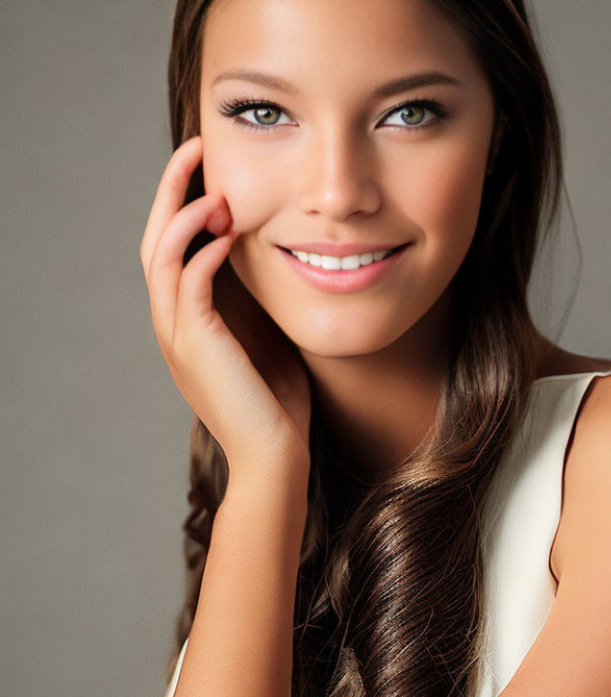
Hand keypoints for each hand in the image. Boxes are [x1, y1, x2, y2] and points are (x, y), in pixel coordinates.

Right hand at [140, 137, 310, 471]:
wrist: (275, 455)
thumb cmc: (278, 402)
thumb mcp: (267, 337)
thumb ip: (257, 300)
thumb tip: (276, 255)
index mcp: (189, 320)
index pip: (174, 248)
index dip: (184, 203)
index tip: (211, 167)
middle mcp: (173, 323)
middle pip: (154, 241)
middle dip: (171, 192)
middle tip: (196, 149)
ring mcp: (178, 336)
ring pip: (160, 258)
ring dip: (183, 217)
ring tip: (216, 189)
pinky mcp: (196, 346)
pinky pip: (187, 285)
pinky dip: (201, 253)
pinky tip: (226, 232)